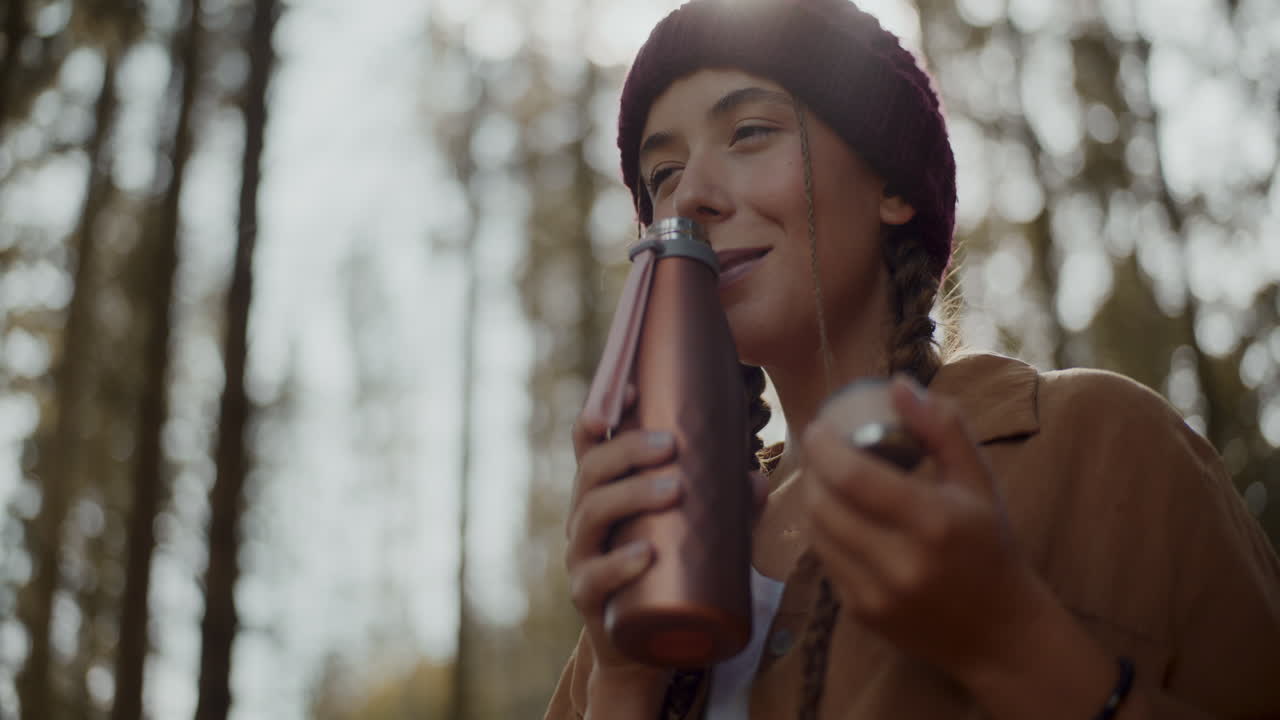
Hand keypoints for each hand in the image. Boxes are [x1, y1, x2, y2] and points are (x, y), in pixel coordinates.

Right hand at [566, 386, 768, 686]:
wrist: (644, 652)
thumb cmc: (668, 578)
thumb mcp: (697, 537)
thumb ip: (726, 510)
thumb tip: (758, 478)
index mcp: (604, 495)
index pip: (592, 447)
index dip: (602, 414)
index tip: (631, 389)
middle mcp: (584, 521)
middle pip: (592, 473)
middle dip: (629, 450)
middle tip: (673, 443)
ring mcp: (582, 559)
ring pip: (590, 516)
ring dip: (631, 495)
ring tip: (673, 489)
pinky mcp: (589, 600)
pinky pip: (595, 577)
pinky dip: (619, 564)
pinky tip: (646, 555)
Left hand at [800, 376, 1042, 676]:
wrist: (1000, 633)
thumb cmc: (990, 546)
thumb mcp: (978, 481)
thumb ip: (942, 428)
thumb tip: (899, 385)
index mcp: (933, 523)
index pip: (853, 477)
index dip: (824, 447)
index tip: (818, 427)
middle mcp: (900, 562)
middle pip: (825, 504)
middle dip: (813, 470)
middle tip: (819, 450)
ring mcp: (876, 594)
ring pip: (818, 533)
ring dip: (813, 499)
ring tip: (825, 478)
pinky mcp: (861, 614)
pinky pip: (825, 562)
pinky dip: (826, 533)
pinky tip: (841, 517)